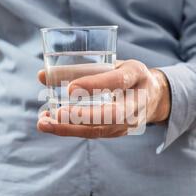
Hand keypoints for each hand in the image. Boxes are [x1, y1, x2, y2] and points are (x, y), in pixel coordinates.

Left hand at [37, 60, 170, 137]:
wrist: (154, 97)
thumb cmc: (128, 75)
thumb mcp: (113, 63)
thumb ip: (82, 67)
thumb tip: (42, 76)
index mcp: (137, 76)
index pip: (119, 81)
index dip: (96, 84)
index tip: (71, 88)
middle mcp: (137, 101)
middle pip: (112, 114)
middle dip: (83, 116)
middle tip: (56, 114)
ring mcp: (129, 121)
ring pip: (100, 128)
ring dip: (70, 128)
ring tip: (44, 123)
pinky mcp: (119, 132)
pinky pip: (94, 133)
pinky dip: (71, 130)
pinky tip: (52, 125)